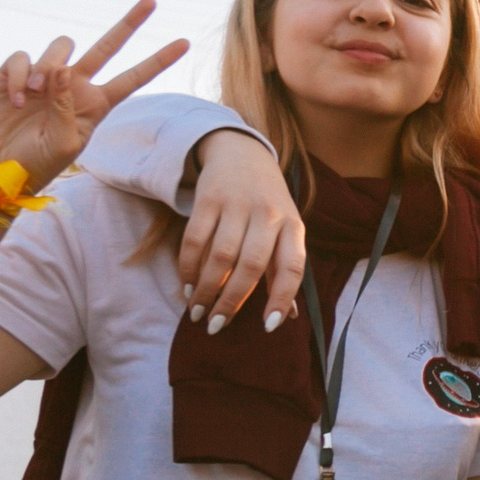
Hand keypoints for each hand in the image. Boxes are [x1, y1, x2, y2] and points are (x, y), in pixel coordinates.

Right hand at [0, 0, 188, 190]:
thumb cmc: (35, 164)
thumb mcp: (64, 143)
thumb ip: (68, 106)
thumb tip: (63, 67)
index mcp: (96, 104)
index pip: (133, 78)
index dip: (157, 61)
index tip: (186, 43)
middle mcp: (75, 85)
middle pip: (108, 46)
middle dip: (129, 23)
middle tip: (152, 1)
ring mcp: (46, 77)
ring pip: (62, 46)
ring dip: (49, 64)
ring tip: (35, 92)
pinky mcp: (14, 73)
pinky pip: (22, 57)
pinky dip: (18, 76)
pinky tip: (14, 100)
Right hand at [179, 131, 306, 334]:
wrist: (243, 153)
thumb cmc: (268, 204)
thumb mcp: (285, 230)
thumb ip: (283, 270)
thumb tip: (289, 317)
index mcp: (293, 226)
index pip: (293, 267)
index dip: (283, 298)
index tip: (269, 326)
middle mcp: (268, 215)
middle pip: (250, 266)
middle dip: (231, 301)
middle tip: (216, 325)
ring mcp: (238, 205)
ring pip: (220, 256)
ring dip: (206, 289)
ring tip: (197, 311)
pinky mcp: (208, 198)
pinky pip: (195, 239)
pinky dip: (188, 267)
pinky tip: (187, 286)